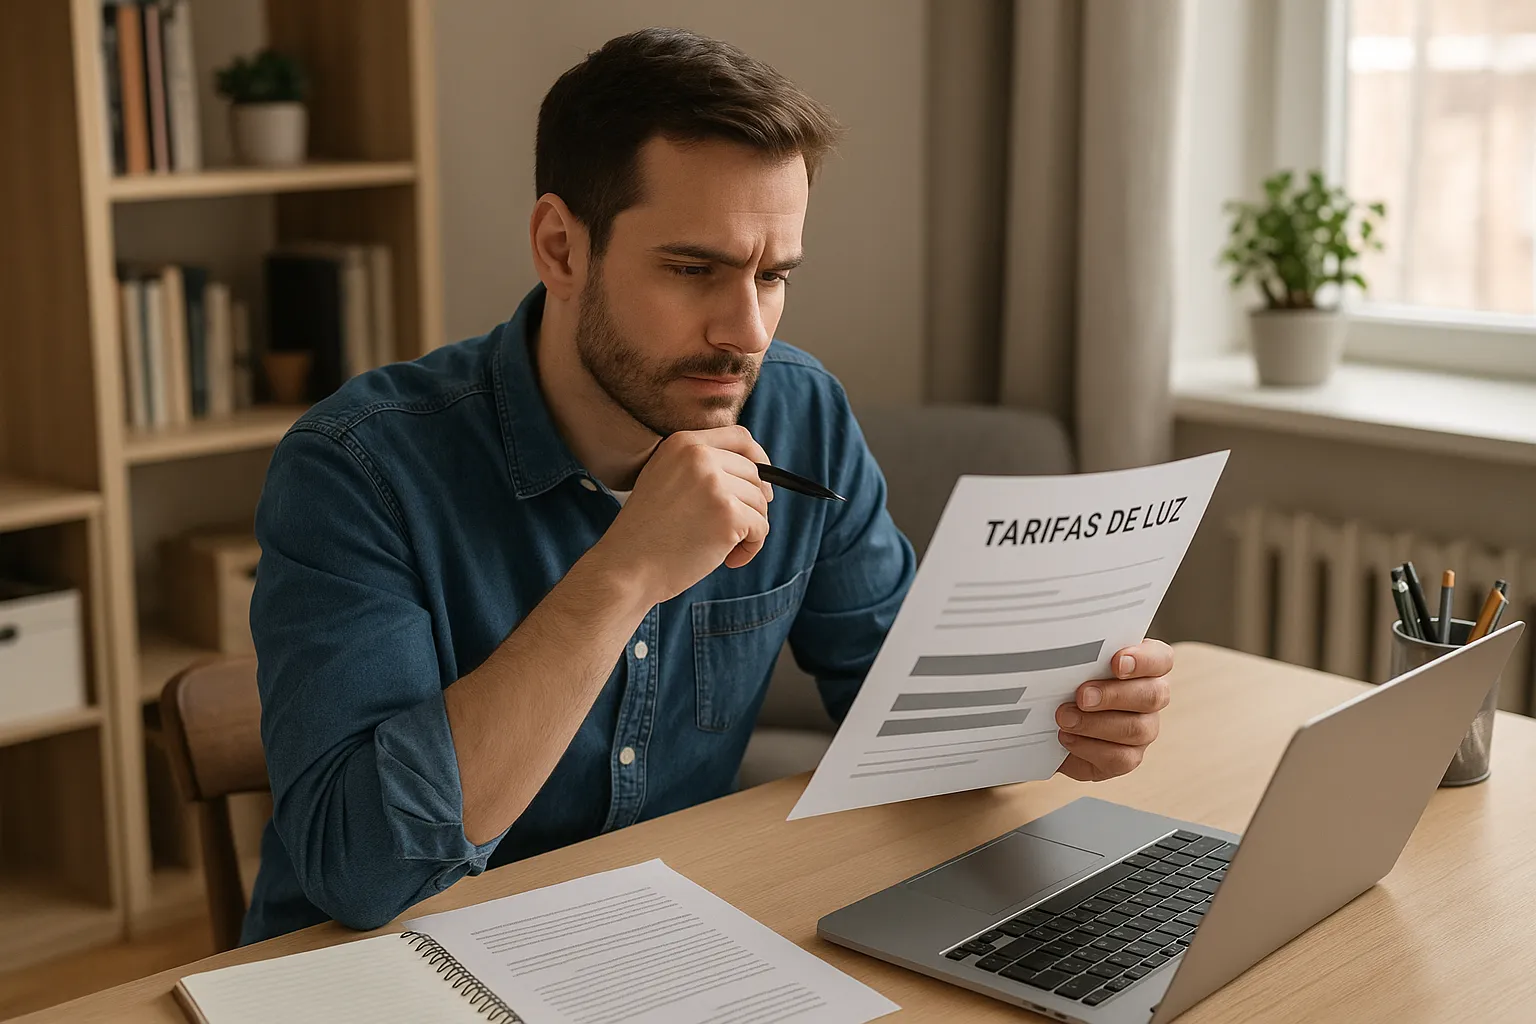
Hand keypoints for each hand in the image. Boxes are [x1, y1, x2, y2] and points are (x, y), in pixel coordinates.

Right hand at [590, 425, 774, 602]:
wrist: (627, 567)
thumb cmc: (647, 533)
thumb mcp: (664, 479)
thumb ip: (701, 467)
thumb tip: (757, 474)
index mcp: (683, 443)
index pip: (740, 437)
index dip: (759, 459)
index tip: (763, 483)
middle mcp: (700, 457)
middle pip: (754, 474)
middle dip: (752, 505)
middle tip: (734, 531)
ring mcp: (715, 485)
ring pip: (759, 503)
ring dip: (750, 530)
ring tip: (724, 549)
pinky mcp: (728, 515)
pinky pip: (761, 528)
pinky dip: (751, 547)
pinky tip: (730, 559)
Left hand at [1054, 640, 1172, 781]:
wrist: (1047, 722)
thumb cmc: (1064, 684)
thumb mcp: (1070, 665)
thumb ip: (1079, 656)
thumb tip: (1065, 651)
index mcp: (1143, 666)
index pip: (1161, 659)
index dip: (1143, 661)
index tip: (1116, 663)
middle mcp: (1150, 697)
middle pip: (1153, 695)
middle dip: (1114, 695)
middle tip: (1082, 696)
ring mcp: (1143, 730)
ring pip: (1137, 729)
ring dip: (1096, 723)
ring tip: (1065, 718)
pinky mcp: (1128, 758)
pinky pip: (1120, 758)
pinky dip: (1089, 747)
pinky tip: (1067, 737)